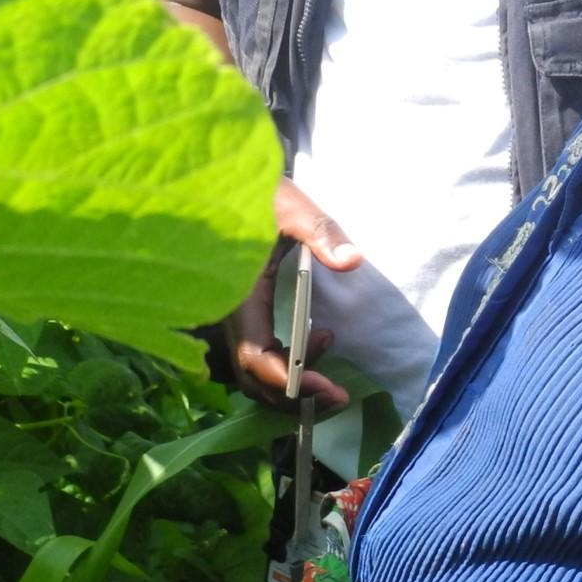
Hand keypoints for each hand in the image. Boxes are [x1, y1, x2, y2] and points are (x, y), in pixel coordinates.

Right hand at [221, 178, 359, 412]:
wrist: (230, 184)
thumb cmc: (257, 195)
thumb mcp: (289, 206)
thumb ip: (319, 231)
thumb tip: (351, 260)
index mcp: (237, 297)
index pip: (255, 357)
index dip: (289, 380)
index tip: (328, 389)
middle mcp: (231, 315)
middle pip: (253, 378)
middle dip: (294, 395)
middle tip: (338, 397)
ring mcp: (236, 317)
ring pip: (254, 371)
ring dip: (292, 384)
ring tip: (332, 374)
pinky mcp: (245, 313)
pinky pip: (260, 353)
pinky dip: (288, 364)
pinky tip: (320, 340)